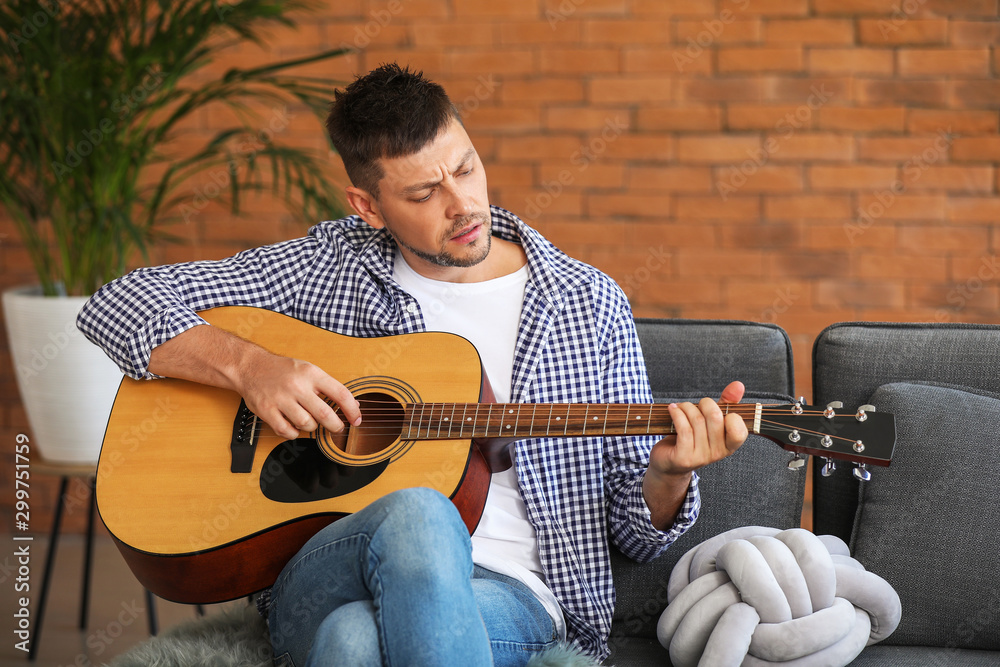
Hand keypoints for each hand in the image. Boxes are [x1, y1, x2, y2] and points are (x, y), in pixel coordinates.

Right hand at [235, 347, 361, 439]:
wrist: (251, 366)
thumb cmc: (283, 370)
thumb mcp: (309, 370)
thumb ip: (330, 388)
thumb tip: (354, 405)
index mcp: (311, 374)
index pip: (340, 393)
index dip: (352, 410)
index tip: (356, 419)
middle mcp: (297, 386)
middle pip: (325, 414)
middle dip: (336, 426)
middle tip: (337, 427)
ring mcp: (281, 399)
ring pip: (306, 424)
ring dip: (312, 428)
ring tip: (310, 422)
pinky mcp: (266, 410)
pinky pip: (286, 431)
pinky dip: (294, 433)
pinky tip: (294, 427)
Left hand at [649, 380, 747, 477]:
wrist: (668, 462)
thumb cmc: (692, 437)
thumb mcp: (711, 420)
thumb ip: (727, 403)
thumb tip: (738, 385)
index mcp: (729, 445)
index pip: (740, 430)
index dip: (731, 415)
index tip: (718, 410)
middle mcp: (718, 453)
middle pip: (716, 418)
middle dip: (704, 403)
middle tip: (695, 405)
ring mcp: (701, 457)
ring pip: (697, 421)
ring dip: (686, 407)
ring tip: (680, 407)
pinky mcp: (684, 457)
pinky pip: (684, 429)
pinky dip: (677, 414)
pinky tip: (672, 409)